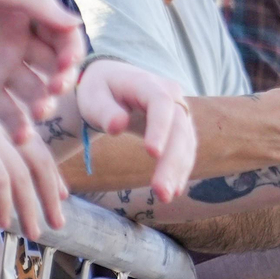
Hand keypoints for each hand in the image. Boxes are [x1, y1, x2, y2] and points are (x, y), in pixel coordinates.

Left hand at [0, 0, 81, 135]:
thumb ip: (32, 0)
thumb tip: (74, 22)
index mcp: (18, 13)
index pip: (61, 33)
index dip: (71, 48)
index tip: (67, 62)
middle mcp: (12, 42)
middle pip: (53, 64)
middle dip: (62, 77)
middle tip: (56, 86)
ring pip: (35, 92)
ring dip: (45, 102)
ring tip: (39, 109)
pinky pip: (7, 116)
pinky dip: (20, 128)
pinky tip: (21, 134)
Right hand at [0, 55, 66, 240]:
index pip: (32, 144)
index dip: (48, 172)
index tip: (58, 196)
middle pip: (37, 158)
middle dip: (49, 192)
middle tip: (59, 221)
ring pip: (22, 172)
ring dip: (31, 205)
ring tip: (34, 231)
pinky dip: (5, 201)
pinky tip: (2, 220)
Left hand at [73, 58, 195, 201]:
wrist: (113, 81)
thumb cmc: (100, 89)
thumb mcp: (93, 97)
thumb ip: (104, 111)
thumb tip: (118, 126)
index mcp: (146, 83)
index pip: (160, 103)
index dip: (159, 128)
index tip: (152, 154)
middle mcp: (170, 94)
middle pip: (178, 127)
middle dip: (172, 160)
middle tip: (161, 191)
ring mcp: (178, 110)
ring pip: (185, 140)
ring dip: (178, 169)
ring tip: (165, 197)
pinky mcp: (179, 127)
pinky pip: (185, 148)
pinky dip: (181, 168)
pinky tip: (175, 189)